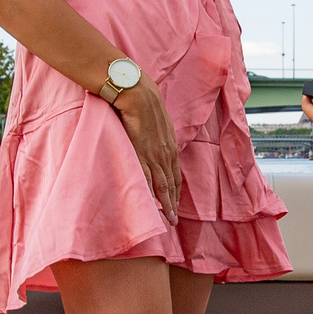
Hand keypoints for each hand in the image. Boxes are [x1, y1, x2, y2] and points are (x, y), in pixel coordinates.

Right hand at [114, 81, 181, 217]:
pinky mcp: (140, 154)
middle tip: (174, 220)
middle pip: (171, 183)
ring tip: (168, 219)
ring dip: (166, 203)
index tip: (175, 203)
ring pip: (163, 185)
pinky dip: (151, 193)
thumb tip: (154, 138)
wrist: (137, 93)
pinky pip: (147, 178)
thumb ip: (158, 133)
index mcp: (170, 145)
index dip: (175, 190)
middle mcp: (165, 152)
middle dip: (173, 202)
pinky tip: (153, 205)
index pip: (174, 173)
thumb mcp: (158, 120)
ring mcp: (154, 155)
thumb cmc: (144, 103)